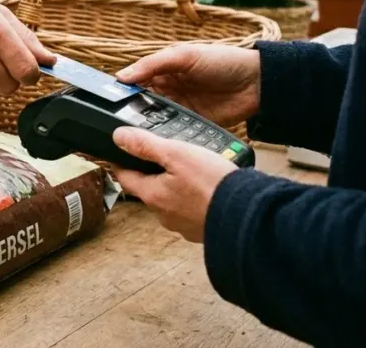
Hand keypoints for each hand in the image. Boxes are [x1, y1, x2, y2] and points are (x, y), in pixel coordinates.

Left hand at [111, 127, 236, 242]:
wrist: (247, 215)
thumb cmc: (212, 184)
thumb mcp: (176, 153)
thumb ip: (145, 145)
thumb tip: (118, 137)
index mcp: (152, 195)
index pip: (125, 176)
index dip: (121, 161)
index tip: (120, 152)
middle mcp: (163, 214)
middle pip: (149, 188)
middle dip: (153, 172)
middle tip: (163, 155)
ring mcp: (183, 224)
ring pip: (171, 199)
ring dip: (175, 185)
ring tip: (190, 169)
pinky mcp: (201, 228)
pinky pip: (191, 209)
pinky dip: (194, 198)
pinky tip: (206, 188)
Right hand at [116, 44, 260, 127]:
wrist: (257, 83)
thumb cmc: (223, 60)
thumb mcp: (185, 55)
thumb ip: (153, 64)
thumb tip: (121, 76)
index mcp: (163, 71)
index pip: (135, 82)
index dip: (121, 91)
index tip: (106, 102)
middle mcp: (168, 91)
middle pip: (141, 104)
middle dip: (130, 112)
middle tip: (115, 123)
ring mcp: (180, 109)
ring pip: (154, 120)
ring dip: (146, 126)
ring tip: (131, 134)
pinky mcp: (192, 125)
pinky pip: (173, 131)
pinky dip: (164, 136)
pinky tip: (154, 141)